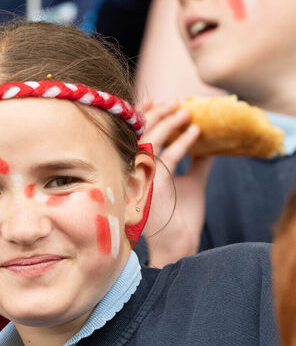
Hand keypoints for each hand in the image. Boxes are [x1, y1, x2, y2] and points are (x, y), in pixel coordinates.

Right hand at [140, 101, 211, 267]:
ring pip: (149, 140)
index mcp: (137, 171)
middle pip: (138, 133)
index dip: (143, 116)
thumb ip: (196, 163)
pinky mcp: (153, 185)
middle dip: (155, 113)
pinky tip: (197, 132)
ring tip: (187, 110)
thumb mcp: (191, 183)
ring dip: (168, 122)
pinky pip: (168, 156)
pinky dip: (184, 142)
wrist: (178, 245)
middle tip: (174, 101)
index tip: (158, 101)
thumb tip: (210, 144)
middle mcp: (135, 172)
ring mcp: (141, 178)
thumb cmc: (181, 218)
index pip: (135, 136)